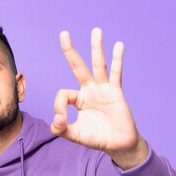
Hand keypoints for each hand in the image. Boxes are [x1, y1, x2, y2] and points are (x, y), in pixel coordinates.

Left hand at [51, 28, 147, 168]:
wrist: (118, 144)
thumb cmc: (97, 138)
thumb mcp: (75, 135)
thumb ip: (62, 129)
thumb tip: (56, 120)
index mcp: (78, 99)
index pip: (63, 93)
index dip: (58, 106)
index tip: (61, 119)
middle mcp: (90, 90)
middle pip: (78, 66)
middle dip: (70, 51)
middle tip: (63, 33)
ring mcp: (103, 89)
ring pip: (97, 65)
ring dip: (96, 48)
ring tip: (95, 30)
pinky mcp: (115, 92)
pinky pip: (115, 74)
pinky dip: (117, 60)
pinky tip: (119, 46)